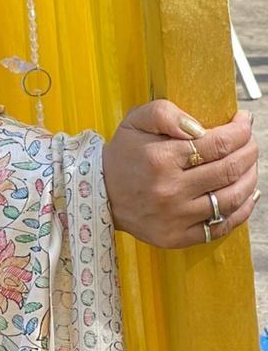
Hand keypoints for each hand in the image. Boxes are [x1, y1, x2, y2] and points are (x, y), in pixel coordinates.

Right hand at [103, 102, 258, 248]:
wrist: (100, 193)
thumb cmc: (123, 155)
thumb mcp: (134, 121)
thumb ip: (165, 114)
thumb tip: (199, 126)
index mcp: (161, 159)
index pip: (217, 144)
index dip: (239, 131)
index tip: (244, 122)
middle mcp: (170, 190)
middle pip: (229, 170)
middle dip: (249, 152)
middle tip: (250, 142)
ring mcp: (176, 217)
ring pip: (231, 198)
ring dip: (250, 178)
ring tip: (250, 165)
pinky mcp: (177, 237)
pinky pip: (221, 226)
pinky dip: (243, 210)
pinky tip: (248, 195)